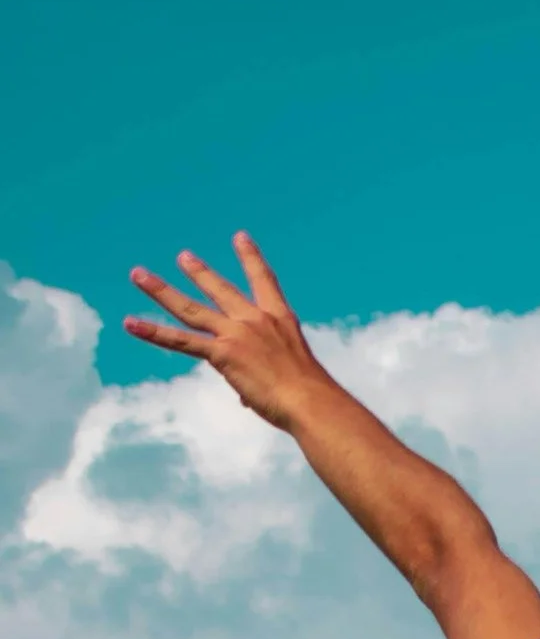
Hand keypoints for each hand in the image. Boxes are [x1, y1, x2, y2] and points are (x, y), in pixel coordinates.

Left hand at [124, 236, 326, 428]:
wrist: (309, 401)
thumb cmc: (309, 396)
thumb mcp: (289, 376)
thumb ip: (261, 379)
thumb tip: (245, 397)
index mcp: (279, 319)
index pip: (264, 280)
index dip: (251, 258)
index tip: (240, 237)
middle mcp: (255, 320)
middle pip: (220, 289)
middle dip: (199, 272)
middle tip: (183, 257)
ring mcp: (236, 333)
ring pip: (190, 309)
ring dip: (161, 291)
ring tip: (139, 275)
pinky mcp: (222, 353)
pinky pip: (180, 341)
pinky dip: (153, 332)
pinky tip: (131, 323)